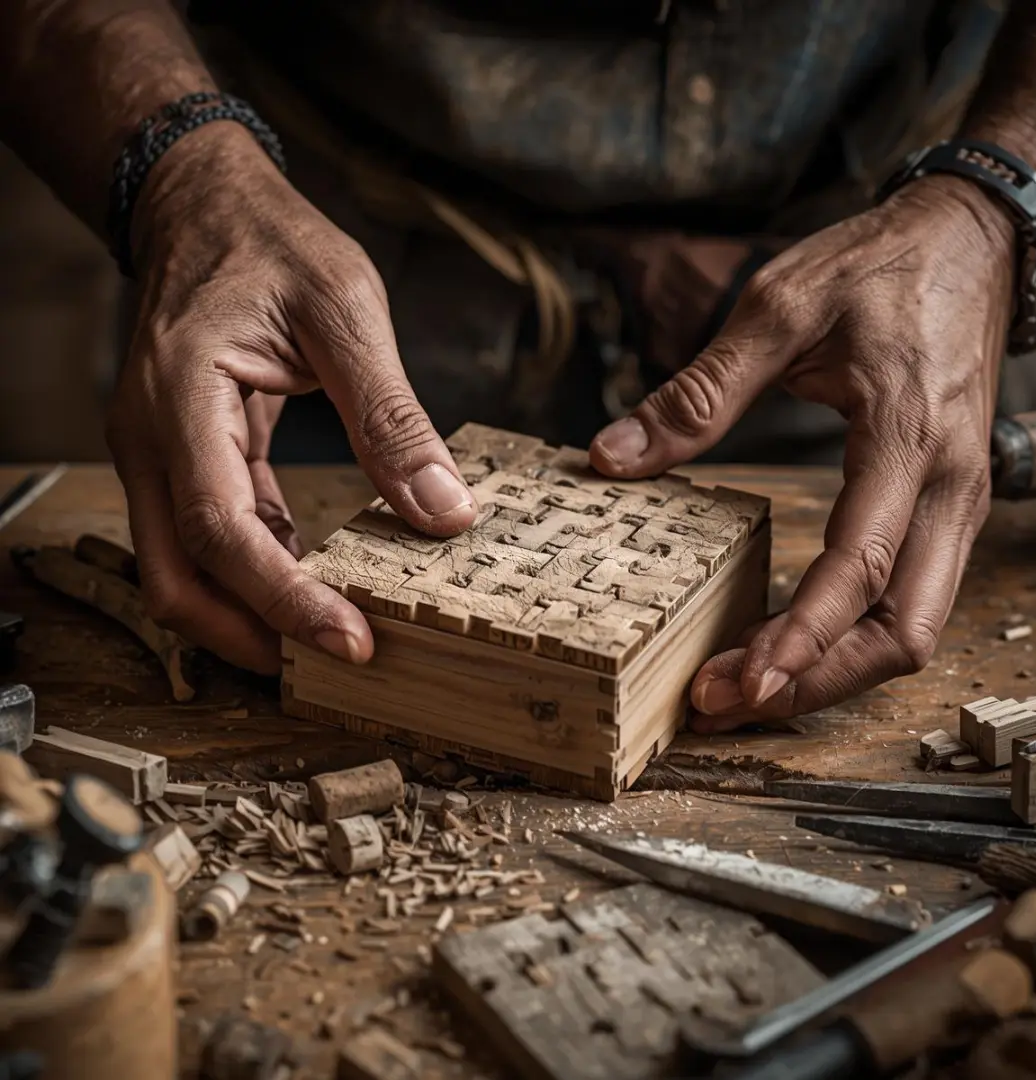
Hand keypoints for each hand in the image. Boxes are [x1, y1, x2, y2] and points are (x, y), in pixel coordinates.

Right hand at [106, 125, 476, 674]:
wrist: (206, 207)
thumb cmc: (272, 243)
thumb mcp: (345, 312)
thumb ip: (391, 416)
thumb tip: (445, 511)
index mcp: (180, 400)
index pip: (221, 529)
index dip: (282, 598)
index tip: (351, 641)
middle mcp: (153, 440)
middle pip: (179, 578)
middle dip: (251, 637)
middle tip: (338, 663)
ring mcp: (162, 454)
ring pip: (187, 570)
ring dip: (252, 615)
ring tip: (332, 637)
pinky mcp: (188, 459)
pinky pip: (213, 537)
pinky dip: (260, 573)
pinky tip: (315, 584)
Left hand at [589, 176, 1013, 727]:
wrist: (972, 237)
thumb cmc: (882, 264)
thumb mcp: (780, 308)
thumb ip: (698, 391)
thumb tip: (613, 454)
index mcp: (908, 436)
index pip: (862, 565)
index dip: (802, 636)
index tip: (740, 682)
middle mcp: (949, 486)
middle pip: (906, 628)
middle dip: (818, 679)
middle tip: (725, 700)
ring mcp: (957, 501)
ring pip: (913, 624)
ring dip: (833, 668)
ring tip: (743, 686)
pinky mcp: (946, 504)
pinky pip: (910, 595)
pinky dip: (851, 635)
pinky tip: (788, 641)